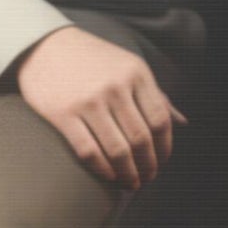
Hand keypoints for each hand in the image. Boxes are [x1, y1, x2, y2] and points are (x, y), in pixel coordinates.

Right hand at [15, 27, 187, 190]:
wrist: (45, 45)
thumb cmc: (93, 60)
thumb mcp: (129, 67)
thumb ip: (155, 95)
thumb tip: (183, 123)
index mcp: (136, 73)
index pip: (160, 120)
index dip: (164, 147)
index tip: (162, 161)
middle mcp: (116, 87)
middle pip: (141, 138)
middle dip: (148, 165)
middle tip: (148, 178)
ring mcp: (89, 101)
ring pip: (117, 150)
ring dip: (128, 173)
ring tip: (131, 183)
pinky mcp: (63, 114)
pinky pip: (89, 151)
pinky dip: (102, 169)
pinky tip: (108, 175)